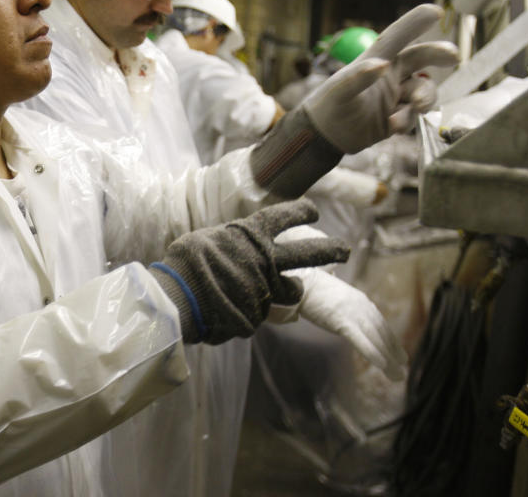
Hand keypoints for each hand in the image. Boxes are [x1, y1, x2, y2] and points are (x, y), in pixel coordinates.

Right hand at [149, 199, 349, 344]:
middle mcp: (266, 260)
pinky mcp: (260, 315)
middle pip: (309, 253)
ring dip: (292, 289)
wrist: (181, 297)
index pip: (284, 216)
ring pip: (292, 290)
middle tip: (345, 250)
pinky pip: (261, 310)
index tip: (313, 211)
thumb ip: (228, 243)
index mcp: (251, 235)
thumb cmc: (186, 262)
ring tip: (291, 289)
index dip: (301, 212)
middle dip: (331, 249)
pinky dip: (251, 308)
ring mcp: (266, 289)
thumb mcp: (206, 240)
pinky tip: (233, 307)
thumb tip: (231, 248)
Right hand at [291, 266, 407, 380]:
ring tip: (396, 374)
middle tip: (402, 368)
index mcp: (360, 300)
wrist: (300, 282)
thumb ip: (342, 306)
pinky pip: (361, 340)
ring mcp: (353, 313)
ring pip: (376, 338)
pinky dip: (373, 353)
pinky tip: (383, 364)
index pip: (380, 323)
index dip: (390, 340)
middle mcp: (362, 306)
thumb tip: (341, 316)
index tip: (399, 354)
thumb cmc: (311, 288)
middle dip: (393, 351)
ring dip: (388, 357)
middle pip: (381, 332)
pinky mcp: (342, 321)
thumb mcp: (333, 296)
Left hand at [303, 4, 457, 153]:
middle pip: (421, 58)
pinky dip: (407, 120)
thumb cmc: (327, 107)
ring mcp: (395, 96)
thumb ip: (359, 77)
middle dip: (439, 54)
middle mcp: (389, 76)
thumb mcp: (340, 92)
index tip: (437, 11)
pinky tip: (392, 127)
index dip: (415, 23)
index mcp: (375, 61)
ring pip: (423, 91)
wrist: (323, 137)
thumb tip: (382, 65)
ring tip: (416, 108)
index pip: (397, 37)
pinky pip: (413, 116)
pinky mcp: (397, 117)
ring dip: (425, 98)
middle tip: (454, 57)